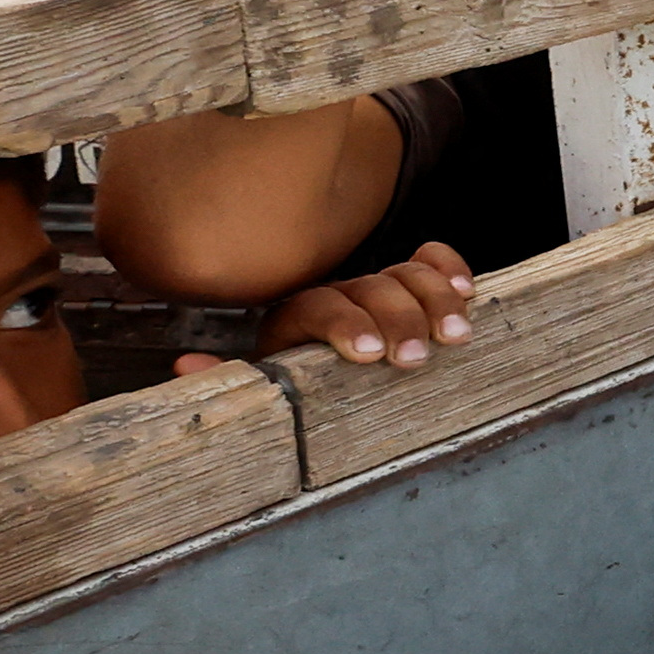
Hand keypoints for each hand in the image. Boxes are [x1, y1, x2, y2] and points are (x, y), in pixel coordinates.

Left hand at [229, 242, 480, 372]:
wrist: (321, 382)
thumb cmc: (293, 392)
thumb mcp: (257, 389)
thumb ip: (225, 380)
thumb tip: (186, 367)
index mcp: (298, 319)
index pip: (319, 305)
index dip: (345, 324)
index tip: (369, 355)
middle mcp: (340, 297)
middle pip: (371, 288)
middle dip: (398, 319)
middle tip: (417, 357)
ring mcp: (378, 291)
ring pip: (406, 274)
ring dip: (435, 299)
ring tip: (456, 335)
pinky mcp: (412, 291)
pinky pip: (430, 262)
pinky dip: (449, 269)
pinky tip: (468, 290)